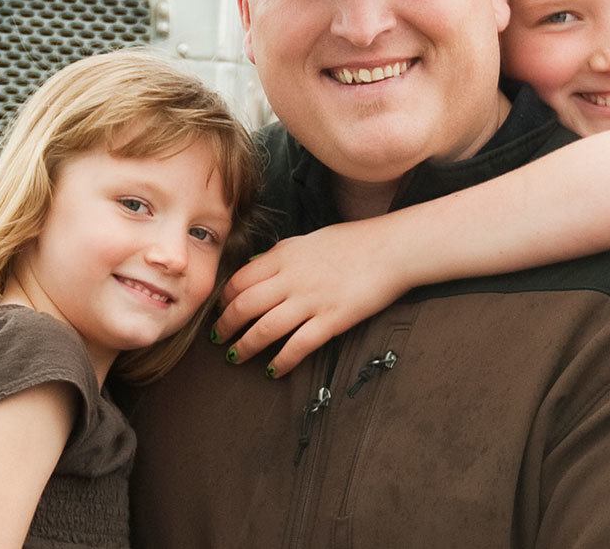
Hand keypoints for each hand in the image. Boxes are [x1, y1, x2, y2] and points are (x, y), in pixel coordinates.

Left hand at [211, 221, 411, 378]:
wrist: (391, 249)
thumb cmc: (353, 242)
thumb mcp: (309, 239)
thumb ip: (281, 254)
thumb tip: (256, 266)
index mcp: (284, 256)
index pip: (240, 280)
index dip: (224, 299)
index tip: (219, 311)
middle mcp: (292, 279)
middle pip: (245, 306)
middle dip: (226, 325)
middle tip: (218, 339)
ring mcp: (311, 300)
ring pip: (265, 328)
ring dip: (245, 346)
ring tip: (236, 357)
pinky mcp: (332, 320)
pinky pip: (298, 346)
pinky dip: (281, 361)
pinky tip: (273, 371)